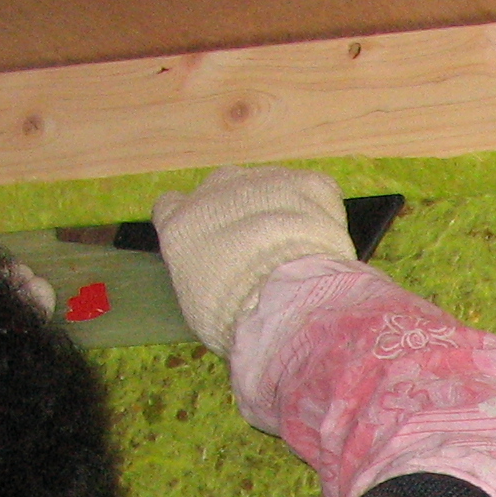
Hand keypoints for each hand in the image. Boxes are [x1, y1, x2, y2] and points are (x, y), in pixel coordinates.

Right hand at [151, 167, 357, 354]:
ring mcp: (260, 181)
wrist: (283, 301)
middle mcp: (215, 190)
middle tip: (261, 251)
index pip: (172, 207)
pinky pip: (312, 190)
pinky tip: (323, 239)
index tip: (210, 242)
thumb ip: (203, 275)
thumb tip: (221, 278)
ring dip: (280, 210)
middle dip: (240, 213)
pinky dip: (319, 210)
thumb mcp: (200, 305)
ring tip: (298, 249)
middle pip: (223, 190)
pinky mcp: (306, 183)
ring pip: (269, 187)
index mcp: (181, 223)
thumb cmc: (232, 315)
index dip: (195, 223)